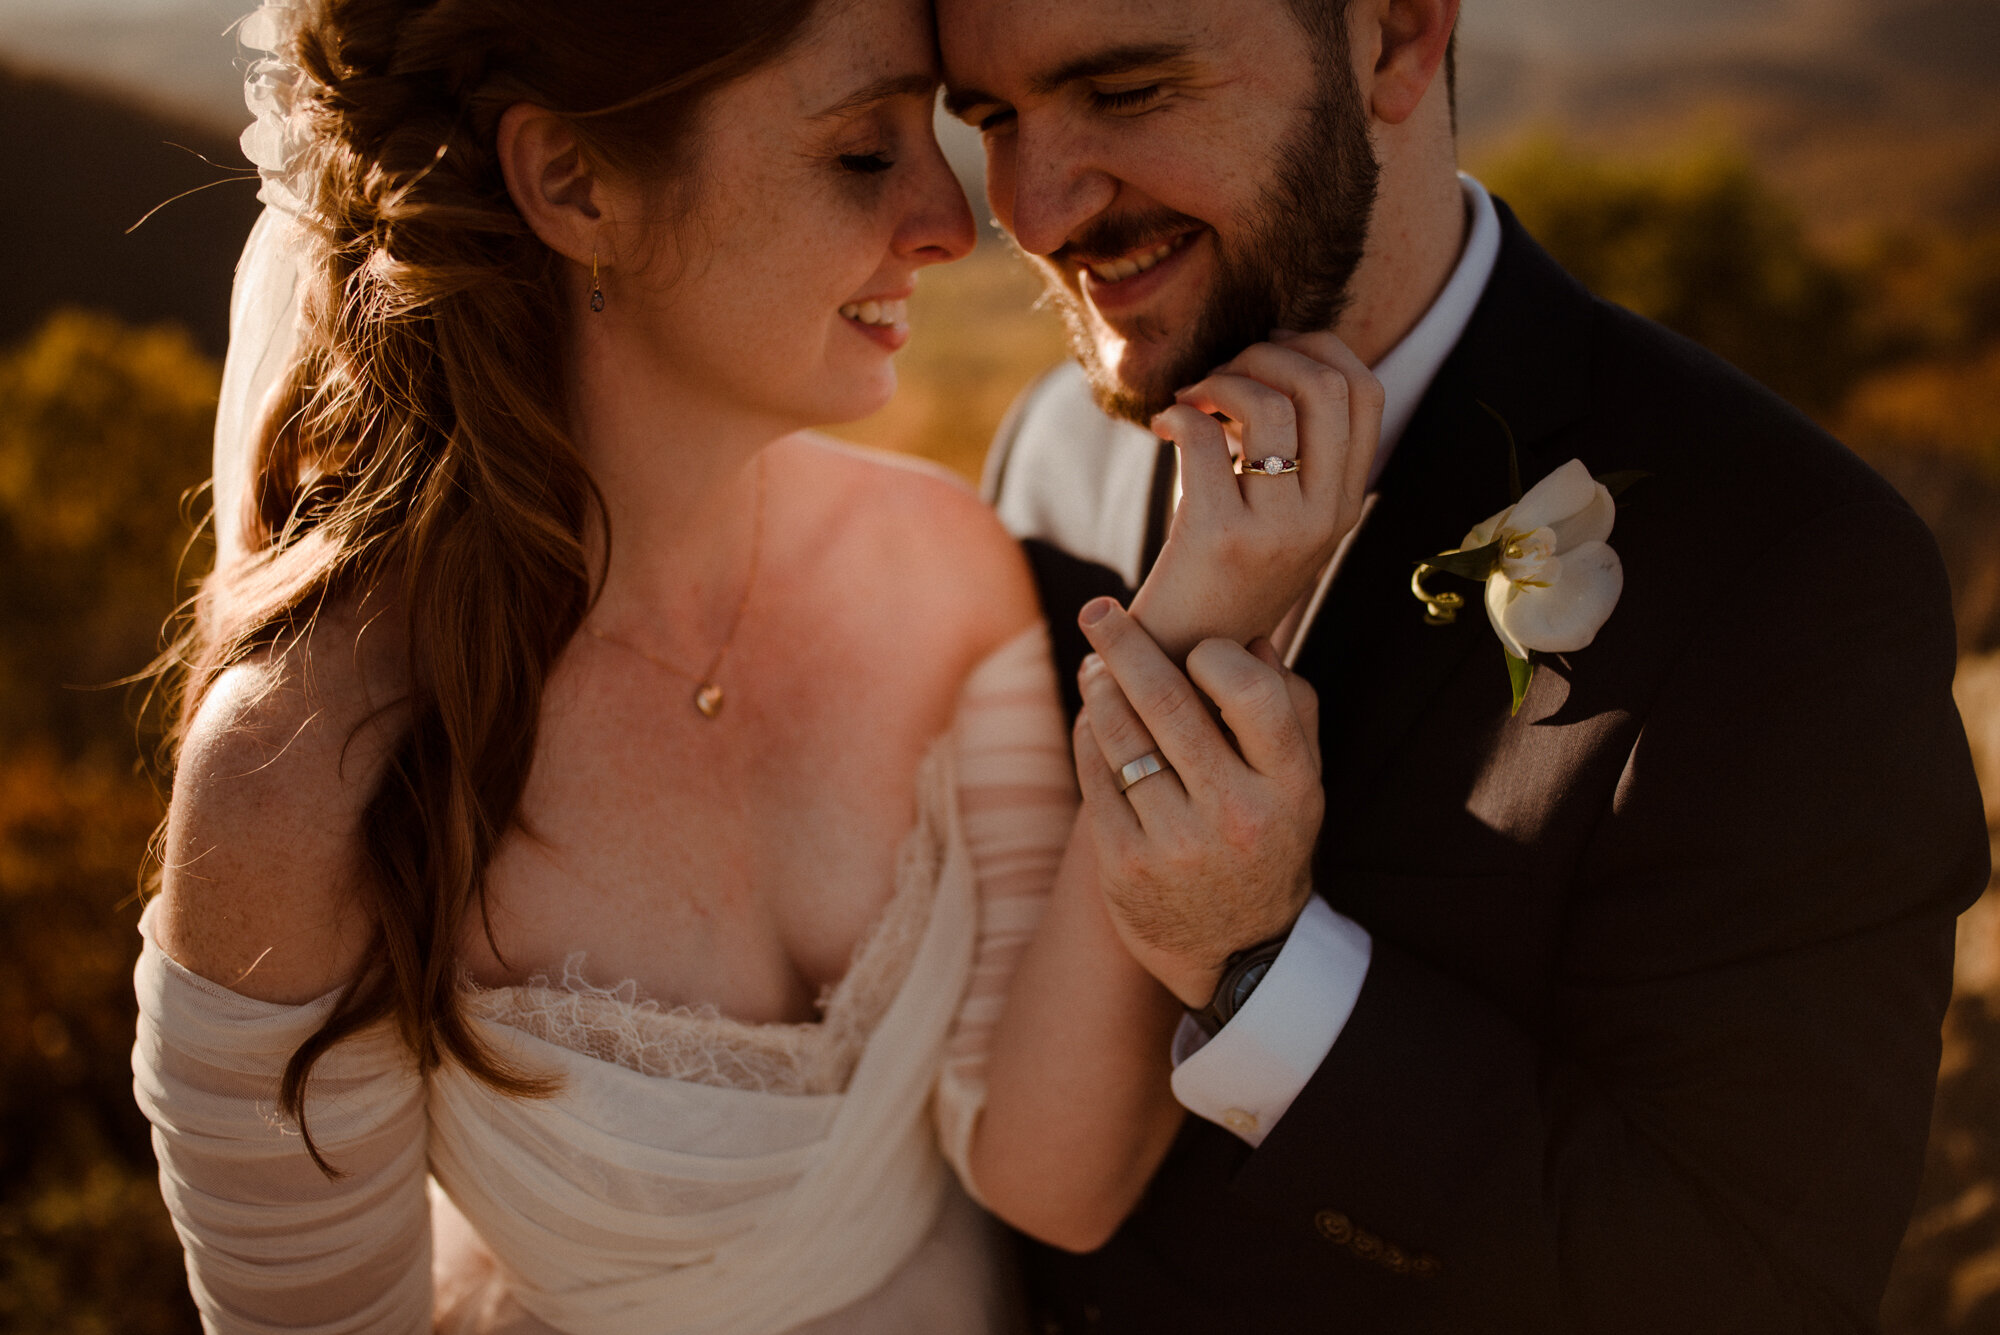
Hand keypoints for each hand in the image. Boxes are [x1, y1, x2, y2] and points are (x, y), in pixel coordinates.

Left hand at [1072, 598, 1324, 1006]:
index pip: (1252, 693)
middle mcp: (1237, 815)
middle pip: (1168, 701)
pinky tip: (1093, 718)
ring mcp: (1177, 844)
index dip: (1214, 655)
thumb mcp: (1302, 783)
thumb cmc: (1269, 841)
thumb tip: (1249, 636)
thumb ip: (1289, 707)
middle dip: (1125, 644)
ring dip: (1099, 687)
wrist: (1238, 956)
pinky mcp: (1125, 866)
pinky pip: (1094, 776)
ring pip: (1121, 734)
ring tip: (1095, 667)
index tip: (1195, 647)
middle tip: (1099, 611)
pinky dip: (1089, 735)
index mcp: (1292, 787)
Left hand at [1128, 331, 1382, 660]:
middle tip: (1220, 377)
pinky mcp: (1220, 538)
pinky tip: (1162, 426)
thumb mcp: (1277, 511)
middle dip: (1264, 357)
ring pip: (1269, 405)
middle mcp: (1325, 516)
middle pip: (1325, 386)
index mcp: (1344, 503)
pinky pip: (1203, 438)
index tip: (1266, 355)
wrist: (1183, 651)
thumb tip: (1270, 355)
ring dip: (1219, 381)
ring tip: (1191, 400)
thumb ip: (1291, 448)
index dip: (1316, 350)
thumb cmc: (1219, 568)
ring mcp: (1278, 530)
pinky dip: (1177, 414)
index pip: (1365, 391)